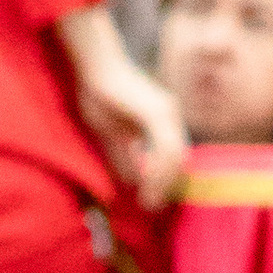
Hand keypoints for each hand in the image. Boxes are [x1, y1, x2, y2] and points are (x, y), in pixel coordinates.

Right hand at [59, 10, 187, 208]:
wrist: (94, 67)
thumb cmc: (99, 95)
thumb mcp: (113, 135)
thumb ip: (126, 156)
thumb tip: (133, 182)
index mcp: (163, 119)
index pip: (173, 157)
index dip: (165, 181)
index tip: (152, 201)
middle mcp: (171, 115)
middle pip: (178, 160)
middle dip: (166, 187)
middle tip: (151, 206)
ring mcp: (167, 112)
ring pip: (175, 157)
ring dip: (162, 182)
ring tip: (148, 200)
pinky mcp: (157, 112)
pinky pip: (165, 148)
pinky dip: (157, 169)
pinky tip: (145, 183)